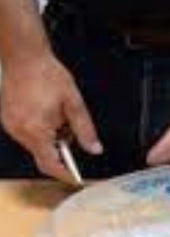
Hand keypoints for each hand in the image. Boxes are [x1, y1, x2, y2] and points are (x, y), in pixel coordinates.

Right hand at [0, 52, 102, 182]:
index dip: (65, 174)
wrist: (24, 57)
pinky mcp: (7, 119)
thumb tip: (94, 148)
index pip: (50, 164)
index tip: (77, 178)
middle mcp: (19, 132)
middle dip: (60, 148)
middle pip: (42, 154)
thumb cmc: (47, 75)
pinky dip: (41, 130)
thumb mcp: (74, 103)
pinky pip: (27, 134)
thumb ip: (85, 129)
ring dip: (50, 138)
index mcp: (36, 130)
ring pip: (35, 144)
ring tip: (59, 113)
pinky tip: (47, 112)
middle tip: (70, 128)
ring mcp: (10, 126)